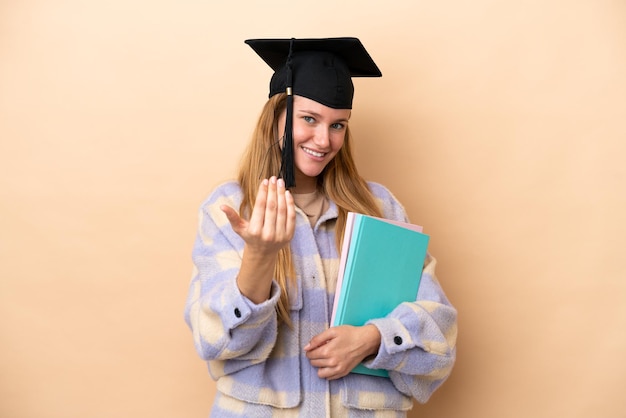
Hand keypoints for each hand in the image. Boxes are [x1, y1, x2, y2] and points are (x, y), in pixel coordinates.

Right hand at [221, 177, 295, 302]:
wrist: (263, 253)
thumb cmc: (249, 236)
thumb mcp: (239, 228)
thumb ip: (232, 216)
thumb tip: (222, 206)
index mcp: (254, 231)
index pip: (260, 207)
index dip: (263, 192)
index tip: (265, 181)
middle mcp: (268, 234)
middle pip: (272, 207)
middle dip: (273, 190)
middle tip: (274, 178)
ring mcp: (280, 236)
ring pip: (282, 210)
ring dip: (282, 194)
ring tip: (280, 183)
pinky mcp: (289, 236)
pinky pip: (291, 217)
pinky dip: (290, 204)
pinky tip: (287, 193)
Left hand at [304, 324, 381, 379]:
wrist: (365, 341)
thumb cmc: (350, 334)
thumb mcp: (332, 331)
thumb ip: (317, 339)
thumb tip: (306, 347)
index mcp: (327, 351)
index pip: (310, 355)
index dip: (310, 350)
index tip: (314, 347)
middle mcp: (332, 362)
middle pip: (314, 363)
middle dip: (314, 357)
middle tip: (321, 350)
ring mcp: (338, 369)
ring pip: (320, 373)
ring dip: (320, 366)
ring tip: (325, 358)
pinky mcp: (344, 372)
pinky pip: (329, 378)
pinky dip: (327, 372)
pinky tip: (331, 364)